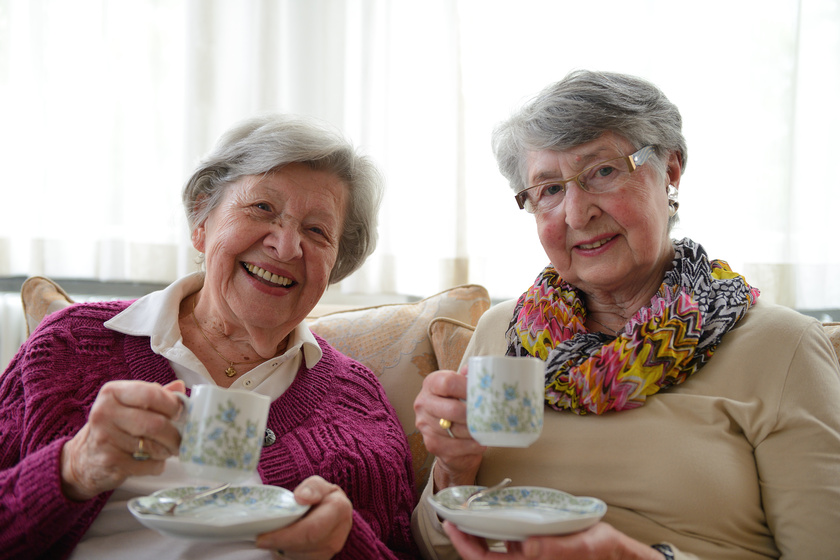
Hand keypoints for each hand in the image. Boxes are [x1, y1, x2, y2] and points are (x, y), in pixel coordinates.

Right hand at [60, 380, 185, 500]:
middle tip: (180, 438)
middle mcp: (104, 413)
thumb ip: (155, 394)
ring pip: (154, 446)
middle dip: (175, 434)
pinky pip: (148, 465)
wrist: (84, 458)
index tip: (179, 413)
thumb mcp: (129, 404)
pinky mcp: (110, 462)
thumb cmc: (114, 426)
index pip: (151, 394)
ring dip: (167, 450)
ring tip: (167, 449)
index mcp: (112, 393)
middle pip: (155, 424)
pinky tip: (152, 461)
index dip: (172, 405)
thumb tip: (180, 387)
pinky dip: (157, 465)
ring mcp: (105, 439)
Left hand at [255, 476, 352, 558]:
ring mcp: (330, 551)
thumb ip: (312, 487)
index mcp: (339, 510)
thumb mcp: (317, 484)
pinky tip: (279, 545)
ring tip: (269, 539)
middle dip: (278, 544)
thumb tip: (301, 498)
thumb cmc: (321, 497)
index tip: (263, 537)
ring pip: (299, 556)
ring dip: (281, 550)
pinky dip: (285, 554)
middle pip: (303, 546)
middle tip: (259, 540)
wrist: (332, 513)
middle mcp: (337, 535)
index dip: (285, 536)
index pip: (310, 529)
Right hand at [414, 366, 485, 488]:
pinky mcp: (431, 445)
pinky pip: (455, 448)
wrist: (446, 430)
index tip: (483, 394)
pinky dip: (471, 446)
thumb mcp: (462, 387)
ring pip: (456, 431)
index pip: (448, 383)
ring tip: (488, 430)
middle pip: (452, 409)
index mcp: (431, 384)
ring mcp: (425, 425)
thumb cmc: (458, 403)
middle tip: (490, 416)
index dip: (468, 388)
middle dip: (473, 415)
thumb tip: (483, 371)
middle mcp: (423, 403)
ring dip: (475, 432)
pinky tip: (480, 442)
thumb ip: (470, 378)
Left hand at [443, 521, 664, 559]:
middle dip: (464, 539)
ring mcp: (528, 553)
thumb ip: (557, 548)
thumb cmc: (601, 549)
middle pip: (484, 556)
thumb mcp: (583, 546)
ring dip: (476, 534)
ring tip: (463, 512)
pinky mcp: (534, 546)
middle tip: (449, 515)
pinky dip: (493, 529)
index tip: (451, 526)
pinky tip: (489, 513)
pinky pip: (506, 541)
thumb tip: (526, 547)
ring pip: (492, 549)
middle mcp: (525, 559)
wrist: (616, 551)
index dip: (465, 547)